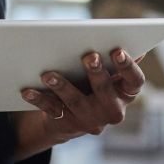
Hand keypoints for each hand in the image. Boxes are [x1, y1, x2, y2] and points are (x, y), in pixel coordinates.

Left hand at [16, 47, 146, 153]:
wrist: (71, 119)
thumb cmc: (92, 84)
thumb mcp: (107, 73)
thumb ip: (114, 60)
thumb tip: (126, 39)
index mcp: (126, 93)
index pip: (135, 81)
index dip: (128, 67)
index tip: (118, 50)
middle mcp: (112, 110)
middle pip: (105, 92)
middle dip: (97, 73)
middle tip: (89, 56)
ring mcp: (90, 120)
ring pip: (76, 102)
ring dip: (62, 87)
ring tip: (48, 74)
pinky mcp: (68, 125)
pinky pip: (52, 111)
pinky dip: (39, 99)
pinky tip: (28, 90)